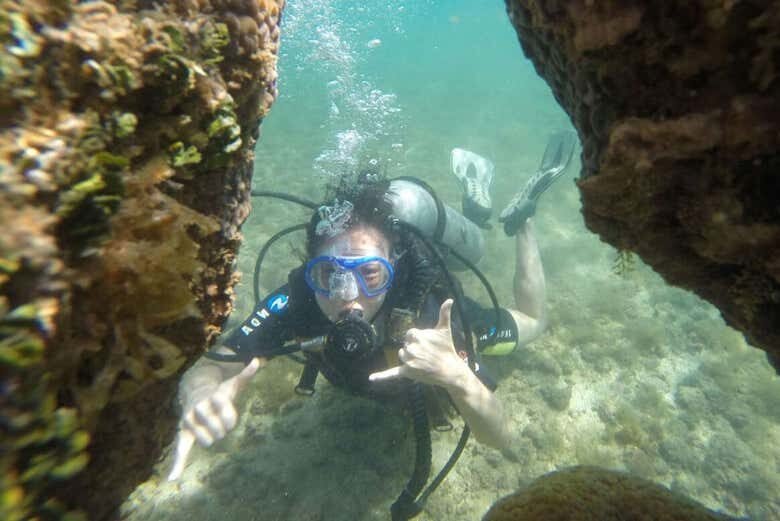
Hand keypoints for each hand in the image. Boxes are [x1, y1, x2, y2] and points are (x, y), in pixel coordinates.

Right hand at [167, 357, 260, 480]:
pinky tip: (172, 478)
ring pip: (207, 441)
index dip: (231, 419)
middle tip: (219, 421)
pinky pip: (180, 449)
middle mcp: (199, 409)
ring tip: (210, 428)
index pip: (228, 416)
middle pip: (220, 431)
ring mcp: (190, 422)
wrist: (194, 392)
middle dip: (223, 429)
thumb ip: (246, 374)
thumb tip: (260, 360)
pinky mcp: (183, 433)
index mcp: (213, 398)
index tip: (229, 415)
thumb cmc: (218, 391)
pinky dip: (177, 464)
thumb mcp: (232, 383)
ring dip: (212, 438)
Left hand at [369, 299, 467, 387]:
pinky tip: (371, 378)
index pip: (409, 334)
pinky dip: (381, 376)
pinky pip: (391, 373)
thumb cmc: (447, 348)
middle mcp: (411, 348)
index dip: (418, 339)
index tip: (428, 344)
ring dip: (410, 357)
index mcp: (416, 336)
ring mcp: (408, 361)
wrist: (450, 370)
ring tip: (423, 361)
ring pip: (402, 355)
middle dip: (415, 348)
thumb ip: (444, 313)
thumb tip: (450, 299)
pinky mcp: (407, 372)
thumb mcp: (445, 330)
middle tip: (428, 354)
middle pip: (406, 345)